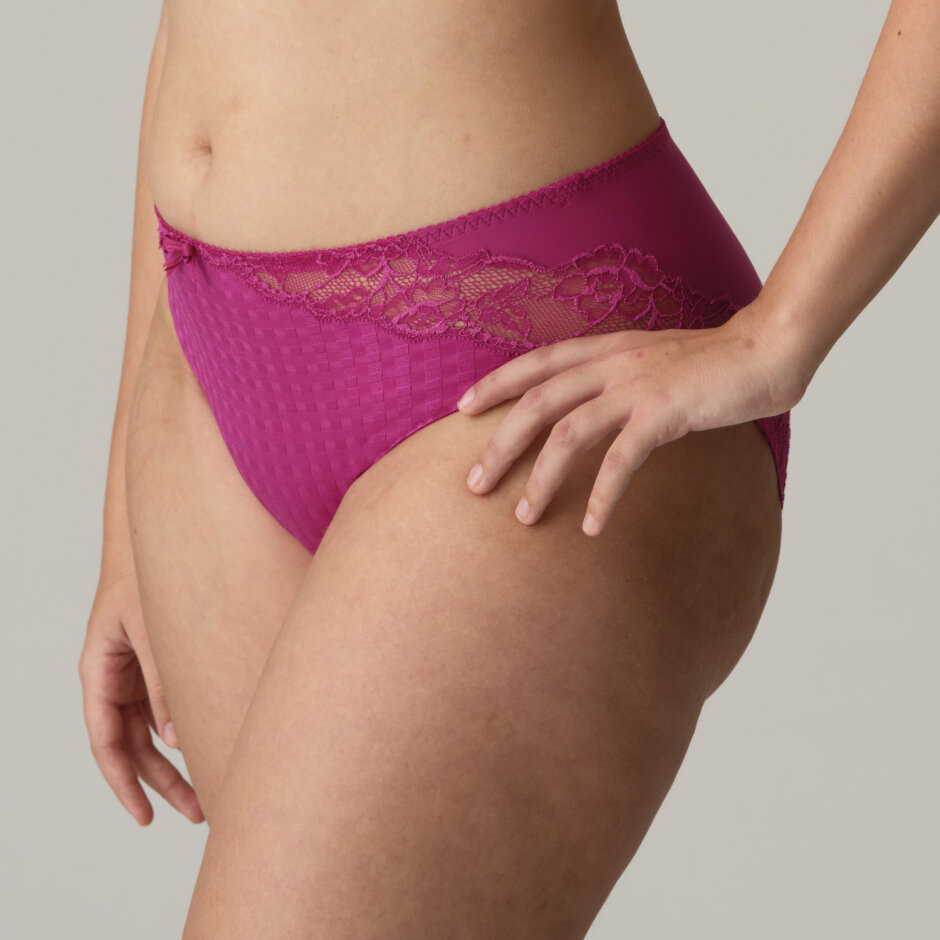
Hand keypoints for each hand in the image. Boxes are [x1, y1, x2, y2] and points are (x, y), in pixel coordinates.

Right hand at [78, 549, 203, 825]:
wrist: (156, 539)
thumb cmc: (144, 578)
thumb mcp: (152, 632)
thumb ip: (163, 682)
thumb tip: (175, 740)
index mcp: (100, 672)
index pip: (107, 741)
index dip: (123, 783)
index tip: (143, 817)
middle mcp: (115, 679)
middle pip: (135, 746)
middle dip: (162, 783)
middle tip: (198, 812)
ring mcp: (136, 673)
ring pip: (153, 732)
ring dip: (177, 762)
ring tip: (209, 792)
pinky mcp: (159, 664)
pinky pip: (168, 708)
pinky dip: (185, 730)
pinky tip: (210, 746)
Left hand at [457, 303, 805, 536]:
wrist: (767, 349)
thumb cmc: (713, 363)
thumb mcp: (653, 363)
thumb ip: (617, 380)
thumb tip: (590, 413)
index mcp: (606, 347)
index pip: (536, 363)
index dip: (496, 383)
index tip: (462, 409)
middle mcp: (612, 363)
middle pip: (536, 402)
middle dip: (499, 444)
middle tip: (473, 484)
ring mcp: (636, 386)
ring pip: (566, 433)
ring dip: (540, 478)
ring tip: (524, 518)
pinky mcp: (664, 411)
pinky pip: (621, 459)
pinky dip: (603, 495)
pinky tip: (593, 526)